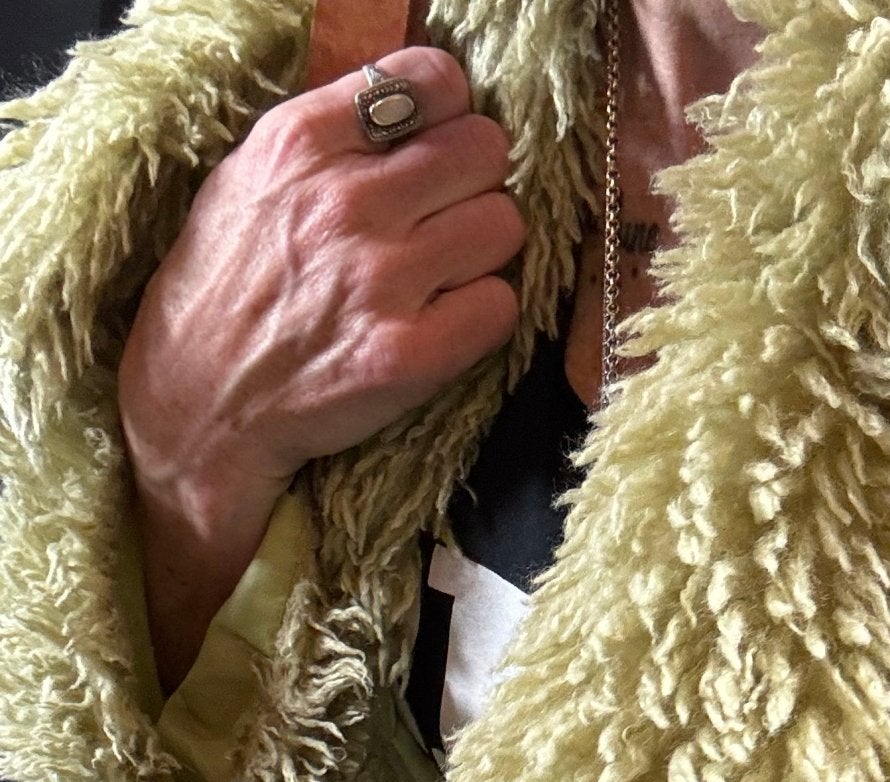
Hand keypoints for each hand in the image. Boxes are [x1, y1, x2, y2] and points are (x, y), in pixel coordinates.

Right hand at [118, 48, 523, 692]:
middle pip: (484, 151)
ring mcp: (381, 280)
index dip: (451, 115)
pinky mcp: (408, 354)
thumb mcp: (253, 178)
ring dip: (483, 252)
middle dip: (474, 183)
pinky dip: (482, 316)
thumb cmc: (229, 288)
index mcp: (301, 142)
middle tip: (445, 219)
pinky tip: (443, 323)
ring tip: (441, 274)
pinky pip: (501, 306)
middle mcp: (345, 202)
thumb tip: (418, 110)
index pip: (433, 81)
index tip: (438, 146)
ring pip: (504, 226)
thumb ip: (333, 136)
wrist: (200, 405)